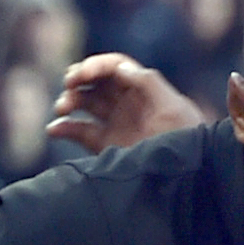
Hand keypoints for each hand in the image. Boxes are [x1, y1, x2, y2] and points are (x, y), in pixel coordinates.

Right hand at [46, 55, 201, 152]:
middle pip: (96, 82)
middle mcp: (128, 104)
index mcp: (144, 90)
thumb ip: (149, 83)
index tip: (82, 73)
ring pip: (85, 104)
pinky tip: (53, 130)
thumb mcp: (174, 109)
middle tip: (68, 86)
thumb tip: (121, 68)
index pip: (115, 67)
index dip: (96, 65)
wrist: (189, 179)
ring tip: (62, 108)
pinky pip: (80, 132)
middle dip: (78, 80)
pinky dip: (64, 129)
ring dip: (69, 101)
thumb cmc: (186, 141)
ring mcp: (117, 124)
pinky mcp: (107, 146)